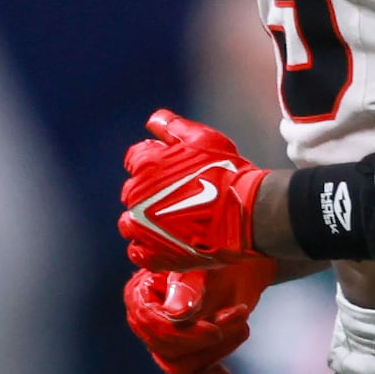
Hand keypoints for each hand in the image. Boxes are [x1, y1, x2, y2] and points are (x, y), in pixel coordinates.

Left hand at [120, 108, 265, 268]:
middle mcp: (137, 195)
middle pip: (132, 192)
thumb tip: (154, 119)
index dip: (153, 162)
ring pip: (130, 223)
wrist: (245, 213)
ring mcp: (142, 228)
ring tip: (169, 222)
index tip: (170, 170)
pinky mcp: (154, 254)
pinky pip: (137, 252)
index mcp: (145, 164)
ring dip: (143, 221)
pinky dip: (146, 248)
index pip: (135, 158)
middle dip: (149, 192)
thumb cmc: (227, 173)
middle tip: (177, 197)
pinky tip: (163, 243)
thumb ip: (173, 128)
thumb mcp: (203, 139)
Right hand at [125, 257, 270, 373]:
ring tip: (241, 323)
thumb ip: (189, 288)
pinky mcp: (184, 357)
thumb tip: (176, 315)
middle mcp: (146, 321)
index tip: (214, 331)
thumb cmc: (219, 257)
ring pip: (179, 368)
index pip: (150, 326)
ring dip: (217, 351)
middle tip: (238, 315)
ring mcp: (164, 342)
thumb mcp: (203, 266)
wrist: (243, 265)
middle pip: (165, 350)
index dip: (182, 334)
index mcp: (141, 294)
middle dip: (206, 341)